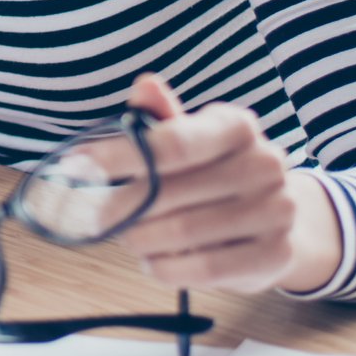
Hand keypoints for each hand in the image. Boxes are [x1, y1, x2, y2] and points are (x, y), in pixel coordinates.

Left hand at [97, 75, 341, 293]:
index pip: (173, 143)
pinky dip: (166, 268)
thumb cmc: (213, 172)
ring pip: (183, 232)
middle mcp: (265, 164)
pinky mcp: (277, 254)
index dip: (119, 157)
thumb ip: (161, 117)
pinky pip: (205, 269)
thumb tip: (145, 85)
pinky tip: (153, 261)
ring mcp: (277, 210)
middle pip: (170, 192)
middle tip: (95, 216)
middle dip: (121, 207)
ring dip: (141, 240)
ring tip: (129, 237)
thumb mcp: (189, 138)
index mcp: (238, 126)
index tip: (77, 167)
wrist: (275, 220)